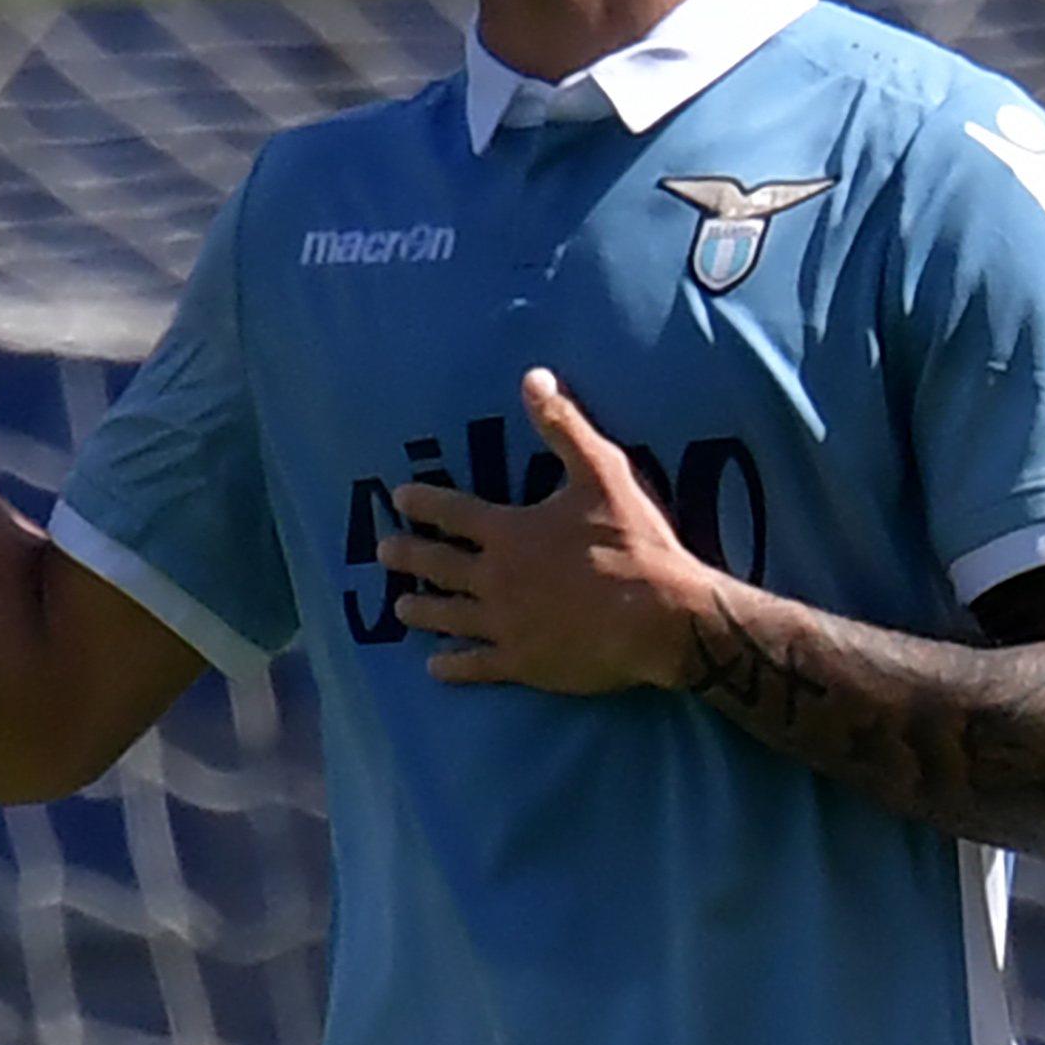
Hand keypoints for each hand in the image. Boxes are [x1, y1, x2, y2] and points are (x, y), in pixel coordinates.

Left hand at [381, 367, 707, 691]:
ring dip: (422, 611)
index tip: (397, 498)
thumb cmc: (633, 543)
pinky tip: (436, 667)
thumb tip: (533, 376)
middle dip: (409, 556)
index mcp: (511, 532)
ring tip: (400, 608)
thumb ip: (562, 425)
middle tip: (382, 552)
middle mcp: (497, 578)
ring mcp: (506, 624)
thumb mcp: (602, 472)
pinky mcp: (524, 663)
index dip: (424, 504)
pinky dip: (454, 666)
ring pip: (450, 617)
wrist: (661, 617)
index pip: (453, 513)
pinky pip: (477, 665)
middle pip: (440, 565)